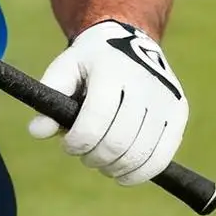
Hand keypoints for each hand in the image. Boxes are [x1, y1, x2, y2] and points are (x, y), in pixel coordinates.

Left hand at [25, 19, 186, 183]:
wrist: (132, 40)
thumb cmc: (91, 62)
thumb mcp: (66, 69)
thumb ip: (49, 97)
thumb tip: (36, 132)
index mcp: (112, 70)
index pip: (95, 120)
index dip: (77, 142)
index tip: (68, 145)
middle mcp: (144, 82)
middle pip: (117, 141)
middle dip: (94, 157)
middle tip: (85, 156)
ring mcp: (166, 98)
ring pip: (140, 153)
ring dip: (115, 168)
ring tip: (102, 163)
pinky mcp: (179, 112)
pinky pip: (162, 156)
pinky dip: (141, 173)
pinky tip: (123, 175)